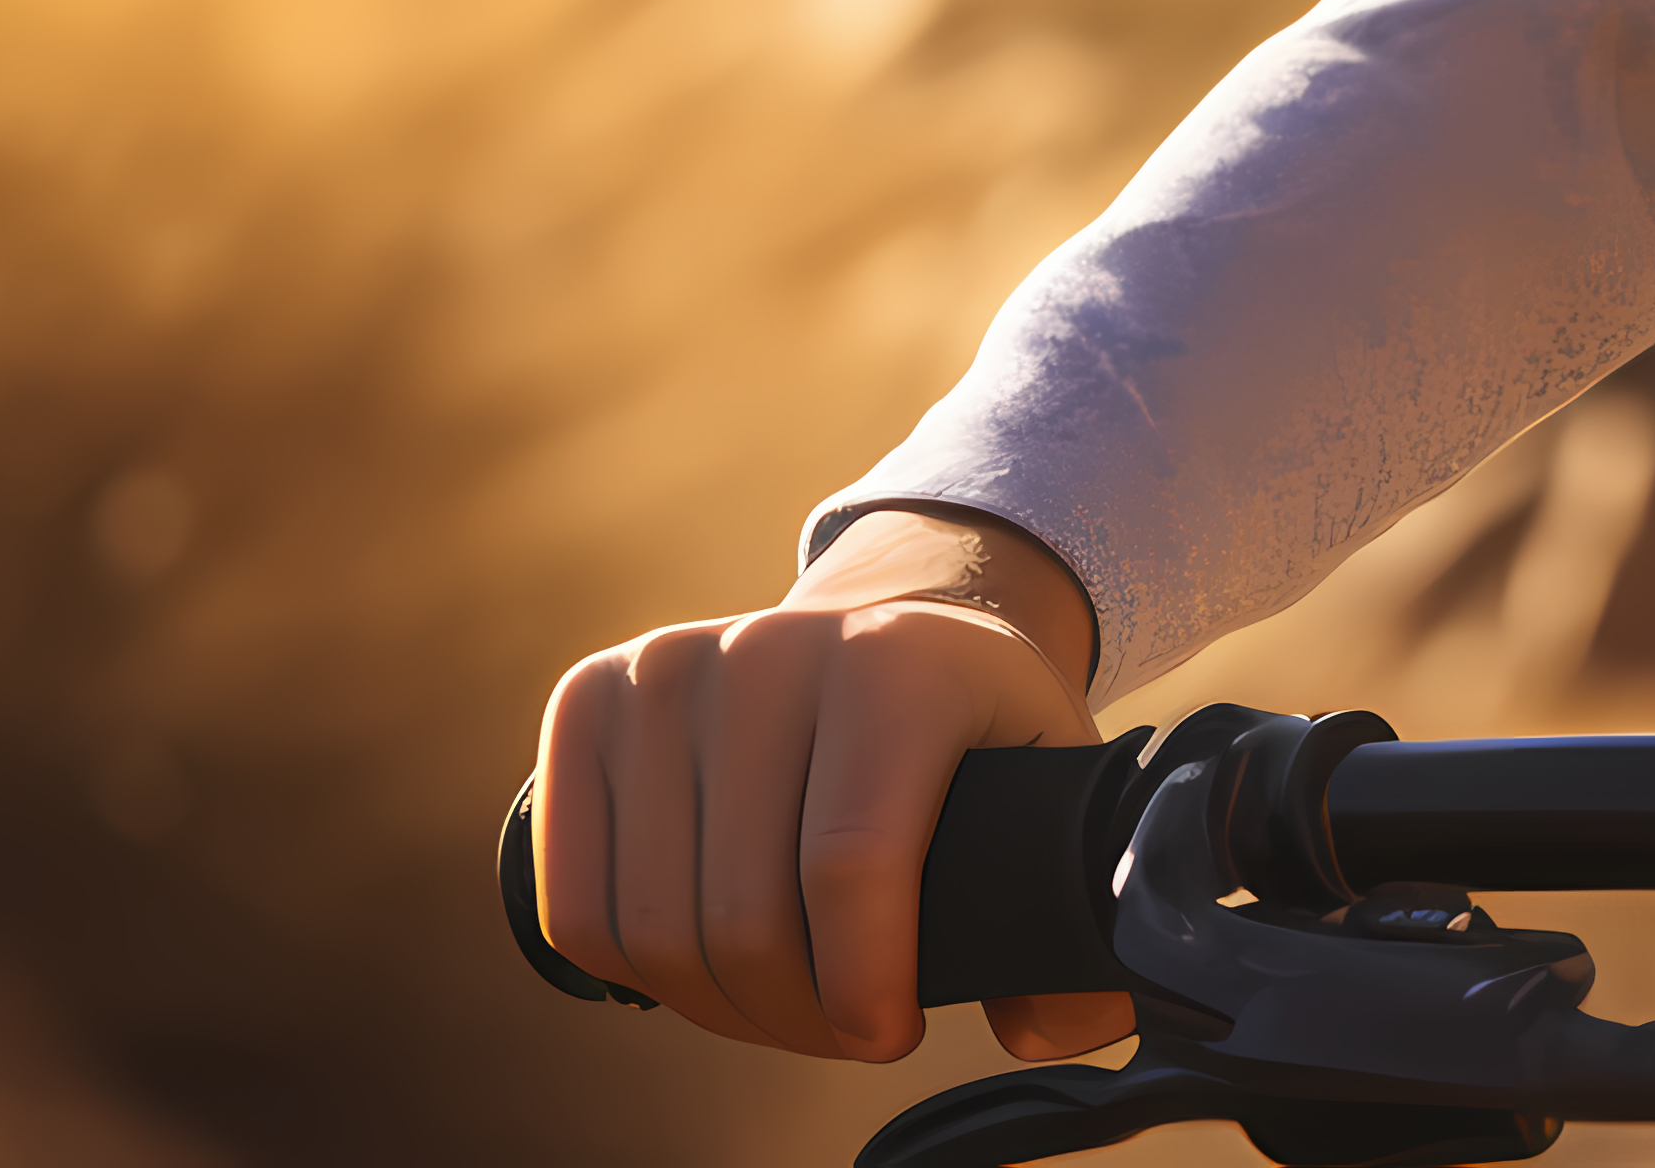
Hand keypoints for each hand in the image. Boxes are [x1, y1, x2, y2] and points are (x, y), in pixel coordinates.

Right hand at [531, 506, 1130, 1062]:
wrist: (888, 621)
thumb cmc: (972, 723)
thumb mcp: (1055, 780)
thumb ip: (1079, 913)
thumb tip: (1062, 1029)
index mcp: (895, 663)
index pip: (850, 867)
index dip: (864, 987)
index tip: (892, 1033)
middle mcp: (771, 648)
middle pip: (743, 915)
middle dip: (799, 1016)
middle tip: (849, 1026)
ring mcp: (668, 668)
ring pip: (654, 926)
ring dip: (721, 1007)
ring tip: (790, 1002)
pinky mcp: (589, 699)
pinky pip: (575, 901)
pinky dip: (637, 972)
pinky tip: (706, 968)